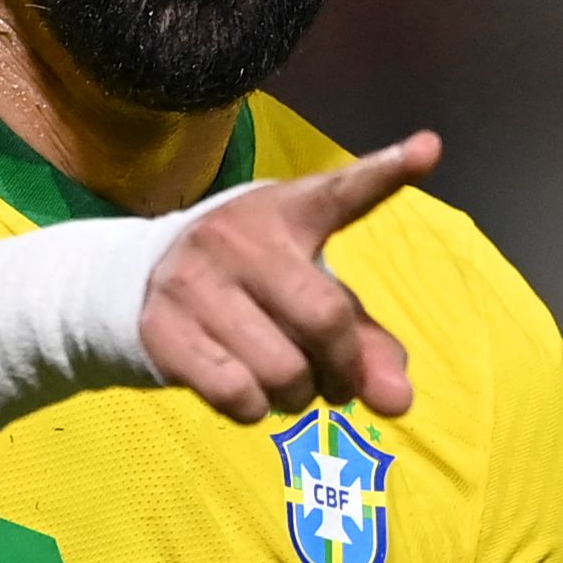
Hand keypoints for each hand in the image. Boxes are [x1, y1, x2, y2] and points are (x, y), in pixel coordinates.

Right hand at [139, 131, 437, 423]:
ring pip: (283, 371)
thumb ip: (364, 344)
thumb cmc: (250, 287)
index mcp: (286, 212)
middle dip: (344, 369)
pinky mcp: (163, 328)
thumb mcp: (308, 296)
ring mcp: (195, 281)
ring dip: (297, 398)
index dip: (383, 173)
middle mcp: (238, 237)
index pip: (339, 192)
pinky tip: (249, 395)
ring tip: (286, 386)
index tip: (425, 152)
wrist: (137, 284)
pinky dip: (255, 410)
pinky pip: (236, 394)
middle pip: (325, 319)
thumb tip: (398, 403)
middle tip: (337, 384)